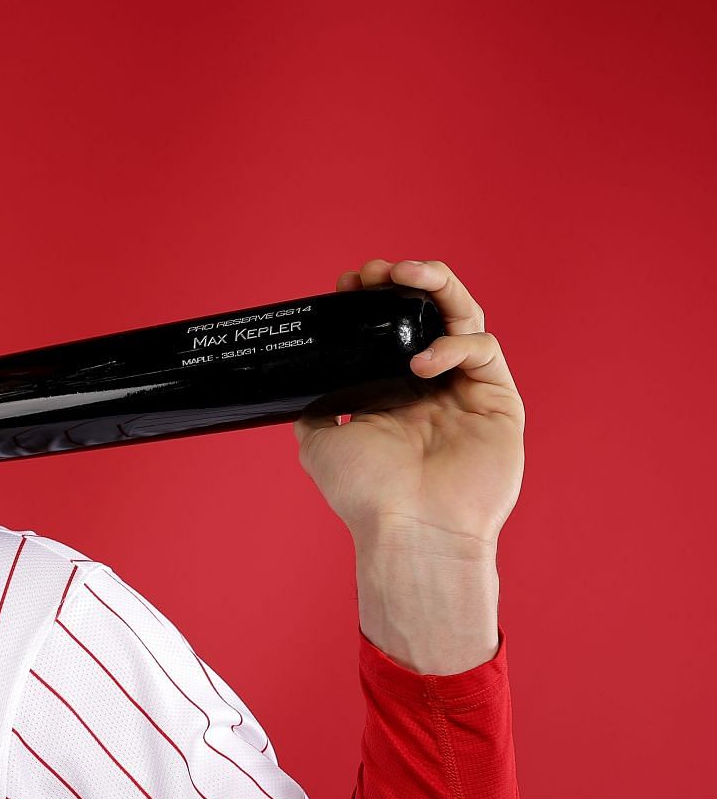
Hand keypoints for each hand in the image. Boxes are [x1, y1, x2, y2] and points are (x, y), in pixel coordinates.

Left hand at [295, 258, 525, 552]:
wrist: (408, 530)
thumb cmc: (366, 495)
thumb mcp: (318, 441)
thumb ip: (314, 405)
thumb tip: (299, 379)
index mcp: (391, 391)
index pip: (387, 329)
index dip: (371, 299)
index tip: (347, 283)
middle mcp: (430, 385)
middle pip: (428, 313)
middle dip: (407, 281)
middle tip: (380, 269)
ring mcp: (466, 390)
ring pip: (463, 318)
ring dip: (438, 287)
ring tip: (409, 274)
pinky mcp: (499, 400)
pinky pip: (483, 350)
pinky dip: (454, 343)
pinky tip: (422, 361)